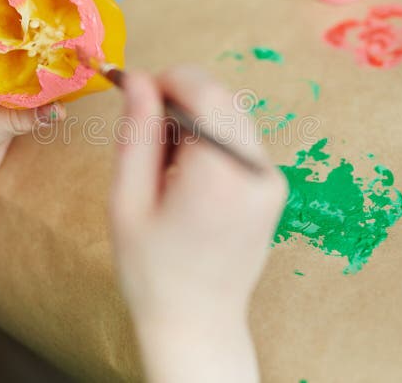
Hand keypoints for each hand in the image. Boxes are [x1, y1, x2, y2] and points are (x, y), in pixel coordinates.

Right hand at [110, 66, 286, 382]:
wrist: (198, 322)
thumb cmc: (153, 271)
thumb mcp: (128, 201)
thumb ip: (135, 134)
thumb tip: (138, 80)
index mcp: (219, 177)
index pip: (206, 92)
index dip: (170, 80)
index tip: (139, 92)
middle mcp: (256, 173)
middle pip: (222, 99)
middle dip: (180, 100)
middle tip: (146, 135)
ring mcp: (271, 181)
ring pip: (232, 116)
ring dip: (195, 120)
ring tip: (165, 163)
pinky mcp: (273, 188)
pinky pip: (241, 140)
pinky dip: (211, 140)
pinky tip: (187, 174)